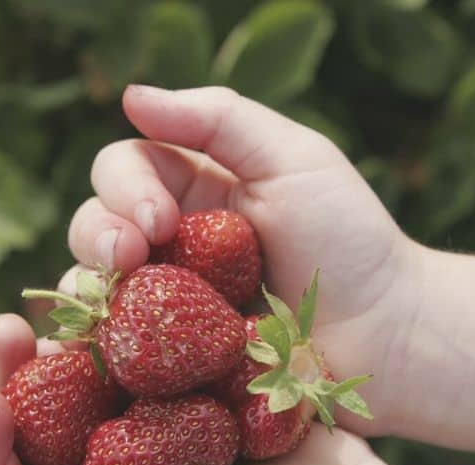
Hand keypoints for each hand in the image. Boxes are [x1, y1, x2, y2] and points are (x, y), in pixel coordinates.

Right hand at [64, 85, 423, 435]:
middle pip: (95, 222)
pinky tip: (108, 346)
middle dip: (100, 235)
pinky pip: (114, 346)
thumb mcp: (293, 159)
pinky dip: (97, 342)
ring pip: (91, 284)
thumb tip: (130, 95)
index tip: (161, 220)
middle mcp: (172, 242)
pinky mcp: (171, 359)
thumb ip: (218, 119)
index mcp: (194, 189)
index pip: (125, 169)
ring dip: (90, 287)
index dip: (124, 188)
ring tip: (122, 302)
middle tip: (130, 257)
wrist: (384, 336)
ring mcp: (168, 303)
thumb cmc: (348, 243)